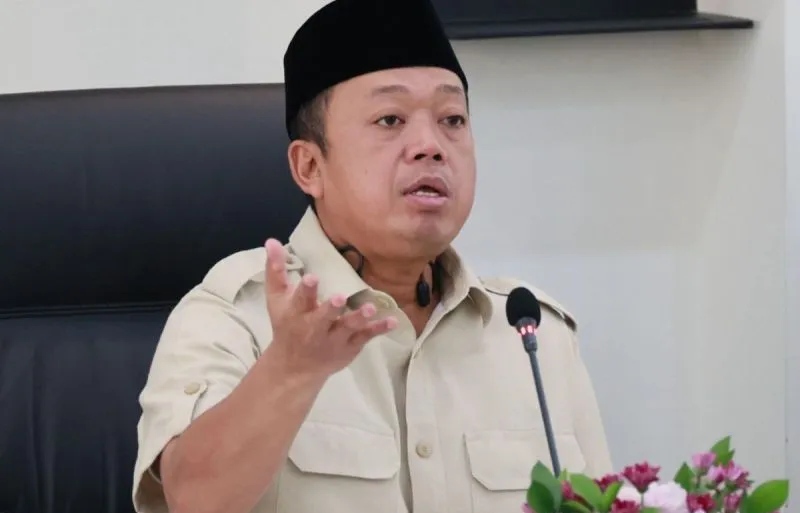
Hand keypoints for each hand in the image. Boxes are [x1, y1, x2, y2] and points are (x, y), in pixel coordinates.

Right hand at [263, 238, 397, 377]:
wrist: (295, 367)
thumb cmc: (286, 326)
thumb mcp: (276, 299)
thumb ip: (276, 270)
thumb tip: (272, 241)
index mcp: (296, 313)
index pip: (300, 299)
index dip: (306, 290)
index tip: (312, 278)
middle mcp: (315, 327)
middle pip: (323, 317)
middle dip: (331, 308)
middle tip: (339, 298)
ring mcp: (334, 338)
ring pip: (347, 327)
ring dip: (358, 318)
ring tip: (370, 308)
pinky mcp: (350, 347)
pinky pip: (365, 337)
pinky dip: (379, 329)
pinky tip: (393, 321)